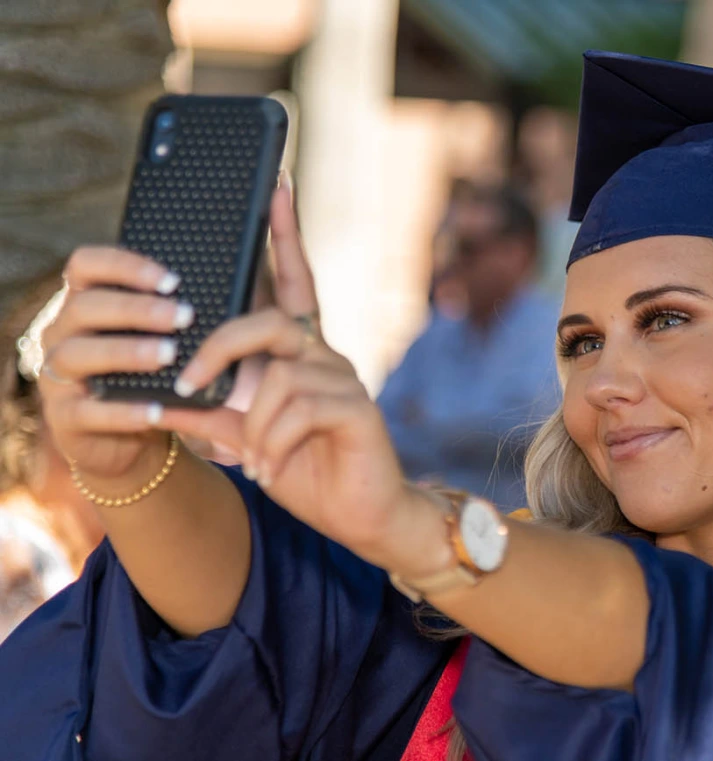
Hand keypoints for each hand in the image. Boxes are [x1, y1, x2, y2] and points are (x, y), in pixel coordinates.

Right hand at [39, 247, 191, 480]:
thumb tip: (234, 288)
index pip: (86, 265)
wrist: (133, 440)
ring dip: (126, 352)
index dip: (125, 266)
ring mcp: (56, 377)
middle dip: (136, 309)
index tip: (172, 281)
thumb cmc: (152, 377)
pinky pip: (86, 411)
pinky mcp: (64, 419)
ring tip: (169, 356)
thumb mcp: (161, 341)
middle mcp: (61, 334)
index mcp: (84, 304)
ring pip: (75, 355)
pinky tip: (156, 410)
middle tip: (184, 317)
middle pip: (83, 307)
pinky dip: (122, 411)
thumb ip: (178, 315)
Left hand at [160, 185, 432, 564]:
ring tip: (252, 457)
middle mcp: (325, 357)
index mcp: (300, 356)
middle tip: (189, 384)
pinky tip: (273, 466)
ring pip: (278, 375)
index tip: (275, 187)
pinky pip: (298, 408)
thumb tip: (165, 398)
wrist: (363, 517)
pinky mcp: (356, 407)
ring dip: (251, 423)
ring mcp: (344, 380)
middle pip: (269, 321)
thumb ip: (216, 412)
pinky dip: (273, 442)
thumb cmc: (308, 471)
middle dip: (220, 348)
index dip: (283, 236)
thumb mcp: (249, 438)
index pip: (292, 283)